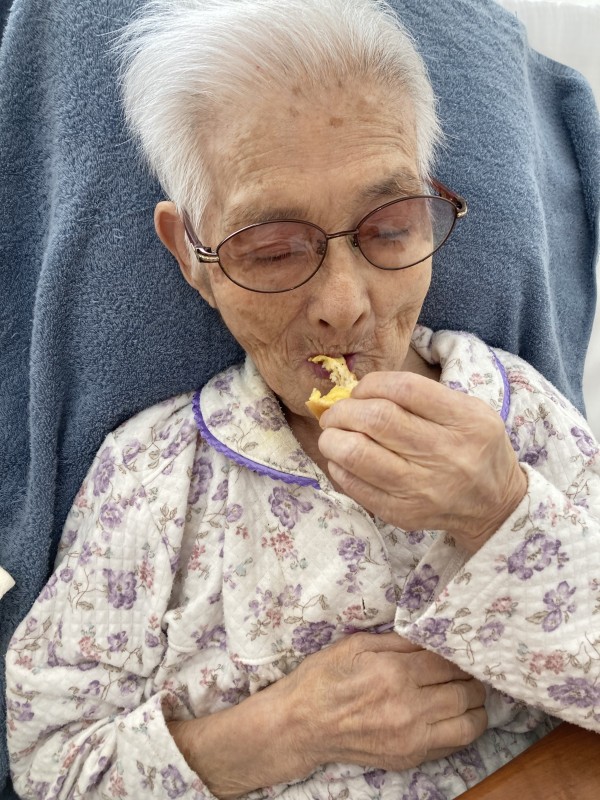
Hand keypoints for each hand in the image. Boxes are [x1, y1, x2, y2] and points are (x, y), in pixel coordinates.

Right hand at [168, 633, 486, 797]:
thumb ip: (398, 641)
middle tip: (468, 669)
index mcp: (393, 673)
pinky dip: (464, 728)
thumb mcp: (356, 644)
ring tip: (470, 692)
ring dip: (476, 706)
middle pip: (464, 691)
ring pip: (468, 722)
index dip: (457, 653)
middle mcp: (407, 708)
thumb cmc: (324, 678)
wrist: (300, 725)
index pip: (446, 662)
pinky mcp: (409, 758)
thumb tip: (431, 636)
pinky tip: (457, 714)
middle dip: (471, 678)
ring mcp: (410, 738)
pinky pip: (453, 744)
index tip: (459, 648)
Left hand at [318, 371, 526, 552]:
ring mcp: (423, 488)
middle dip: (343, 410)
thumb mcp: (469, 410)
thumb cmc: (473, 447)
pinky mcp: (404, 513)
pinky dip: (339, 468)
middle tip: (335, 413)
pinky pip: (356, 486)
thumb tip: (360, 390)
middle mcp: (446, 454)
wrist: (494, 505)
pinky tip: (341, 460)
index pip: (405, 389)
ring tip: (331, 435)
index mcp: (466, 420)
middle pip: (377, 419)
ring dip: (333, 439)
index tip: (360, 391)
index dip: (371, 384)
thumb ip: (422, 396)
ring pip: (359, 454)